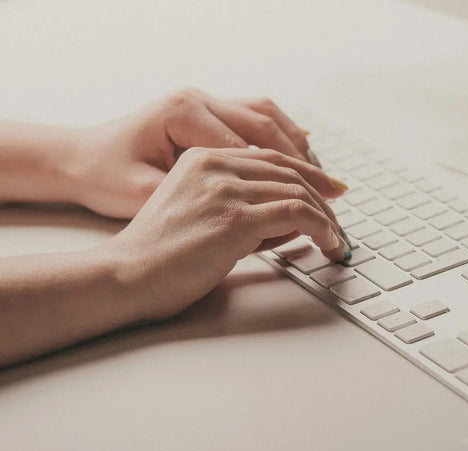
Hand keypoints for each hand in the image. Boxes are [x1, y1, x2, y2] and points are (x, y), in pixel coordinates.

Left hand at [68, 88, 343, 218]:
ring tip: (325, 180)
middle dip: (306, 164)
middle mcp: (197, 99)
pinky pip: (258, 116)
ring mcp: (204, 100)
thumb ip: (204, 205)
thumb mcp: (148, 197)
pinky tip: (304, 156)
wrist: (77, 158)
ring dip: (300, 147)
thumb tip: (264, 221)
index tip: (313, 209)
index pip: (251, 148)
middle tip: (336, 194)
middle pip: (268, 127)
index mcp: (183, 113)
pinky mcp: (207, 110)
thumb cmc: (105, 178)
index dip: (287, 182)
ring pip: (268, 116)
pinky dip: (285, 135)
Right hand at [104, 147, 348, 319]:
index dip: (308, 173)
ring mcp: (226, 190)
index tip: (331, 189)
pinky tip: (327, 243)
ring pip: (298, 191)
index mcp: (203, 158)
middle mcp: (215, 166)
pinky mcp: (236, 218)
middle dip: (323, 196)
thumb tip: (294, 219)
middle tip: (340, 219)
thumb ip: (243, 207)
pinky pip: (296, 213)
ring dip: (325, 217)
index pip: (271, 158)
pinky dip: (321, 227)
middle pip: (289, 172)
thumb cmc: (160, 255)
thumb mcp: (201, 214)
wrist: (127, 275)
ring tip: (335, 239)